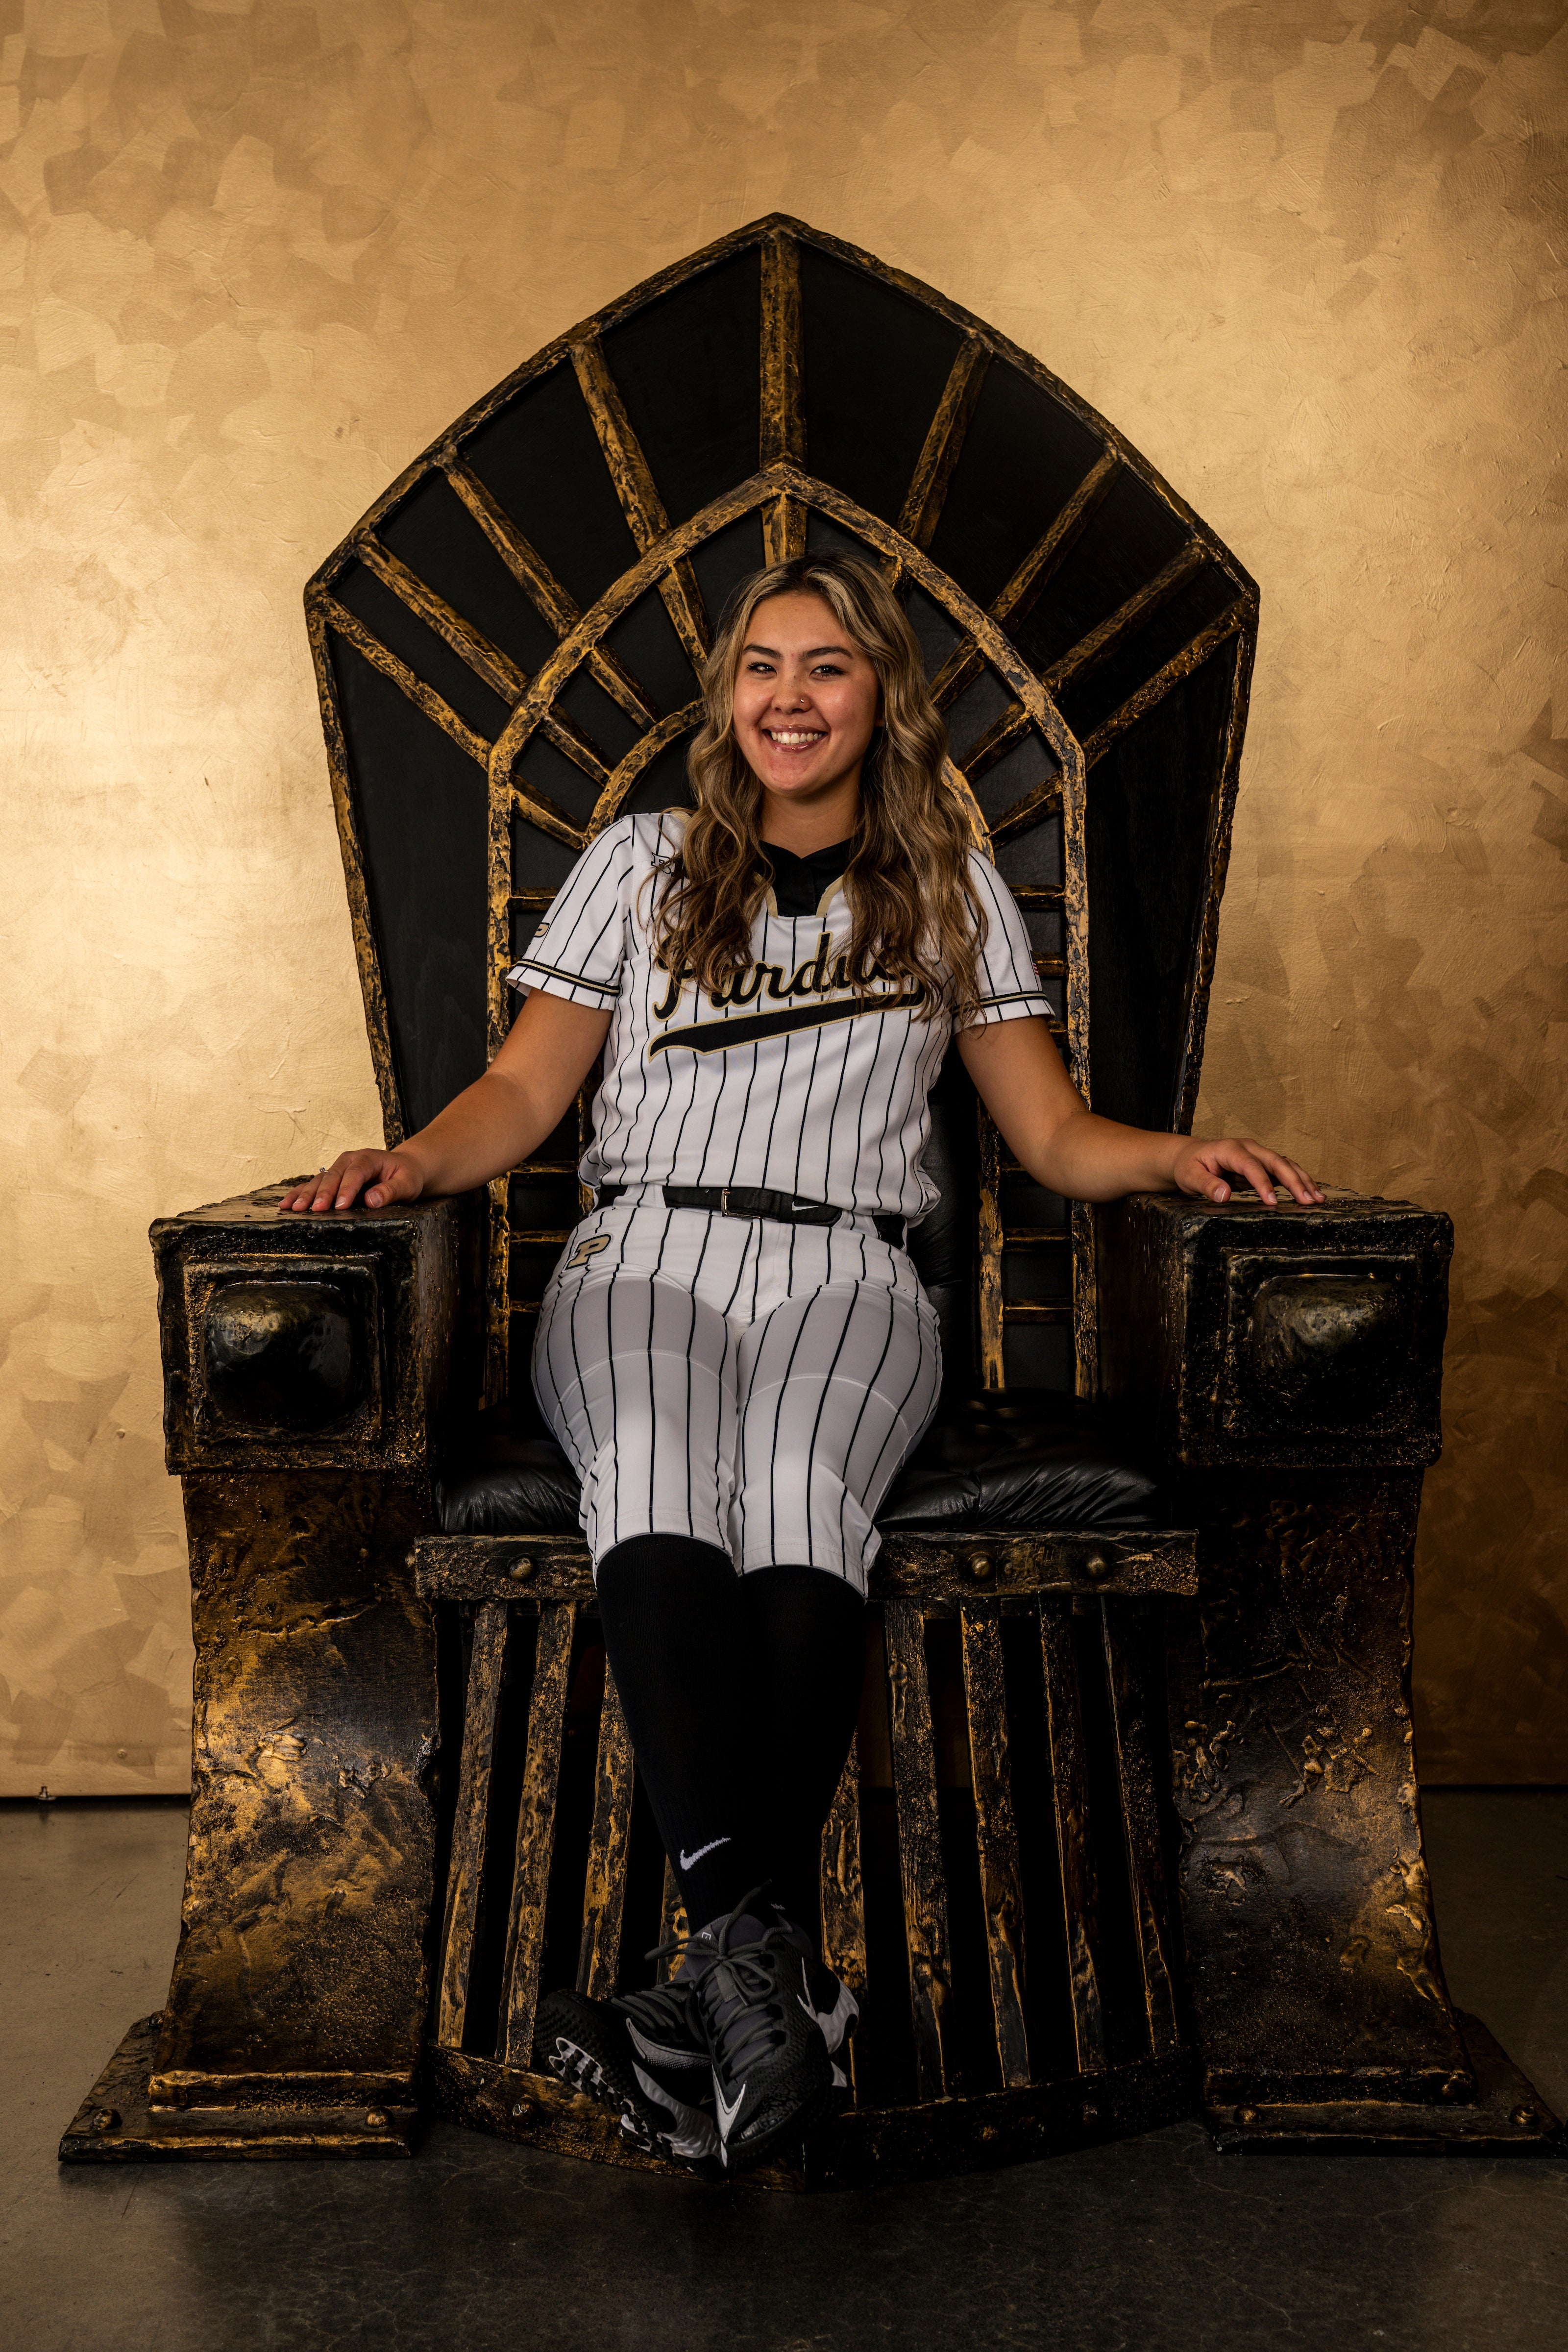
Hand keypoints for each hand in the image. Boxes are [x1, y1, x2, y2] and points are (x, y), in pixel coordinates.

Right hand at [279, 1151, 425, 1212]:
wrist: (403, 1168)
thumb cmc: (406, 1176)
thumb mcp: (407, 1184)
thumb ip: (391, 1191)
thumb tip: (372, 1200)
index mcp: (369, 1158)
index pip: (356, 1173)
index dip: (347, 1189)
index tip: (340, 1206)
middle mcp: (350, 1160)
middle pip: (333, 1176)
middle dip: (322, 1193)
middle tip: (313, 1210)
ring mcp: (338, 1168)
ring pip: (319, 1180)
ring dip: (305, 1194)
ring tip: (292, 1208)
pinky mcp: (332, 1178)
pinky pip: (313, 1185)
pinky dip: (299, 1193)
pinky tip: (286, 1204)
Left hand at [1173, 1136, 1322, 1207]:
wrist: (1190, 1156)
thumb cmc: (1189, 1166)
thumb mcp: (1190, 1176)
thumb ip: (1206, 1185)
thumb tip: (1224, 1195)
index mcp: (1230, 1149)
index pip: (1251, 1165)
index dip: (1263, 1183)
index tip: (1272, 1202)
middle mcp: (1249, 1148)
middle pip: (1276, 1162)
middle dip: (1294, 1181)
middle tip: (1308, 1201)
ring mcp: (1258, 1154)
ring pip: (1285, 1164)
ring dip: (1303, 1181)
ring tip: (1318, 1199)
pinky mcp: (1263, 1164)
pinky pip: (1284, 1171)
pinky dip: (1299, 1181)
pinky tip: (1311, 1194)